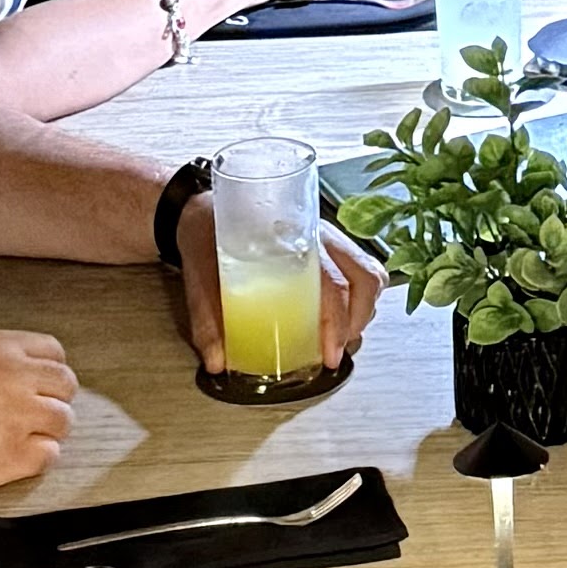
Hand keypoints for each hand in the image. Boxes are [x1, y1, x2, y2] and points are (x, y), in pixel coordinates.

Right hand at [0, 328, 75, 510]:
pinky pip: (50, 456)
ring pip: (63, 422)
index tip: (37, 387)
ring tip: (16, 441)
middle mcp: (14, 377)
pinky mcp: (13, 457)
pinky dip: (35, 461)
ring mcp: (18, 418)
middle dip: (51, 402)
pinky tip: (10, 460)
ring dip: (45, 432)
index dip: (46, 374)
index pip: (54, 353)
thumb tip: (16, 379)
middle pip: (65, 386)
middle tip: (29, 417)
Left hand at [175, 204, 381, 380]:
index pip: (331, 280)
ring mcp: (326, 237)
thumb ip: (207, 317)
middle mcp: (316, 233)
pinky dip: (360, 298)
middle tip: (333, 352)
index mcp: (289, 236)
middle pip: (363, 277)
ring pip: (368, 273)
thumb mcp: (198, 271)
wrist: (201, 206)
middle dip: (355, 322)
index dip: (336, 322)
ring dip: (361, 311)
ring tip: (338, 337)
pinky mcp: (327, 245)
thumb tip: (218, 360)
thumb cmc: (205, 231)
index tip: (330, 353)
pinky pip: (360, 269)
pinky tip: (341, 317)